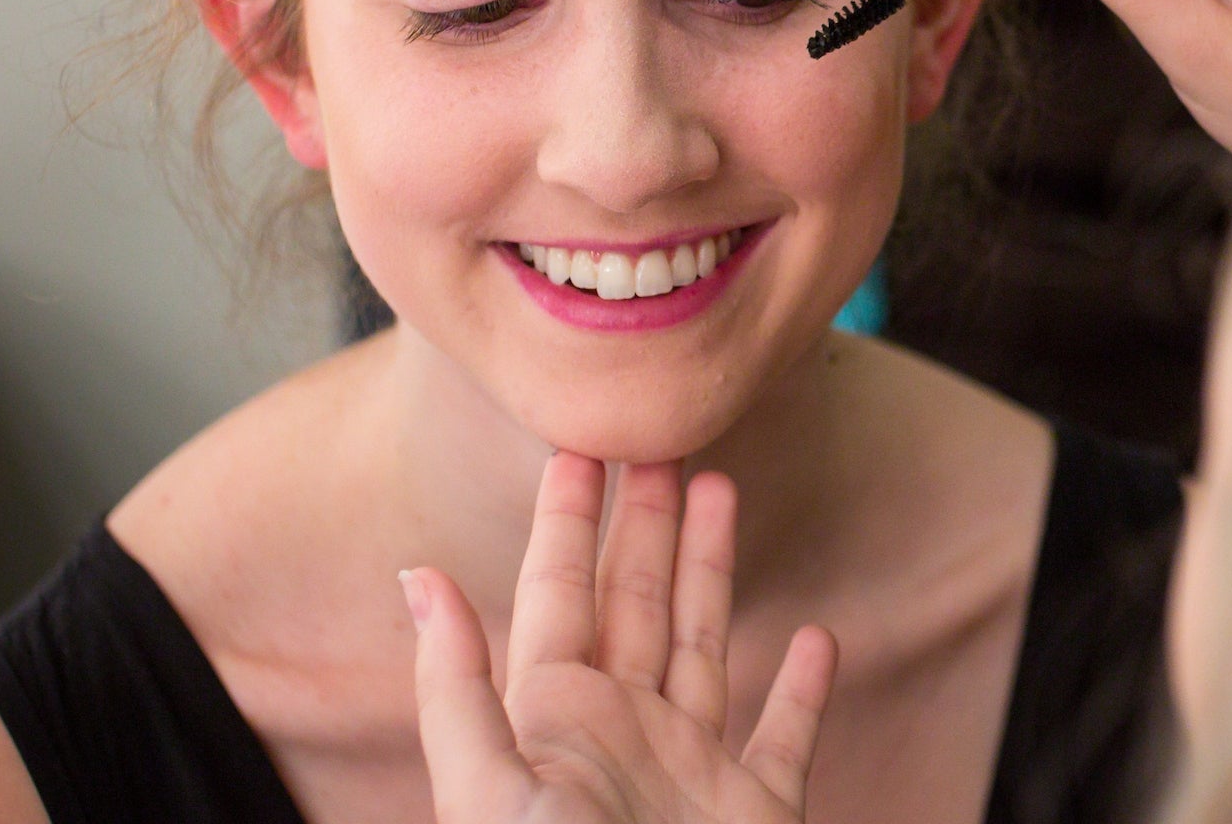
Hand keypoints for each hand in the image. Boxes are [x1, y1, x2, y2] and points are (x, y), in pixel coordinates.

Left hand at [404, 452, 836, 823]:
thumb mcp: (490, 794)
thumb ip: (458, 689)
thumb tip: (417, 577)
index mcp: (552, 723)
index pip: (554, 597)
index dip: (564, 523)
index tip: (577, 448)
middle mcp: (621, 737)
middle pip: (635, 604)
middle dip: (645, 524)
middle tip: (661, 444)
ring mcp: (690, 774)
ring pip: (705, 646)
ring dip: (714, 571)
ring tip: (724, 491)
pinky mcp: (754, 813)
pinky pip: (784, 739)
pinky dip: (802, 691)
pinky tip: (814, 639)